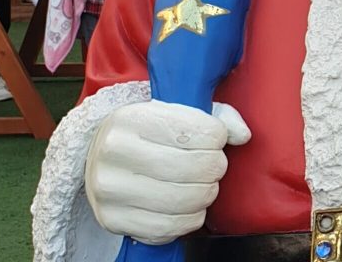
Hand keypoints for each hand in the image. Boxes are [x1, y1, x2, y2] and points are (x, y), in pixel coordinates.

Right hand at [85, 101, 249, 244]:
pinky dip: (189, 220)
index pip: (199, 131)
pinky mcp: (111, 219)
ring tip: (202, 186)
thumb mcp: (178, 112)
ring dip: (205, 195)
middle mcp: (114, 151)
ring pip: (183, 200)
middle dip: (215, 168)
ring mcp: (108, 188)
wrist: (98, 155)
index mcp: (133, 117)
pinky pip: (167, 228)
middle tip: (213, 166)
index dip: (218, 138)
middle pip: (193, 168)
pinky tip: (188, 208)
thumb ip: (217, 117)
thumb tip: (242, 135)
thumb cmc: (149, 132)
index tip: (215, 140)